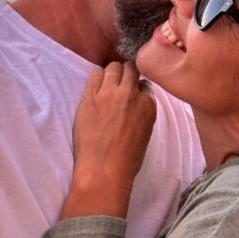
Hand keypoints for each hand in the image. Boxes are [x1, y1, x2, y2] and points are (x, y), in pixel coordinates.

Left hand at [60, 62, 155, 219]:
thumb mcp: (146, 133)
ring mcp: (109, 93)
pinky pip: (95, 74)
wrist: (103, 169)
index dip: (137, 88)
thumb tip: (135, 104)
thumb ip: (142, 113)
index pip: (145, 85)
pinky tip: (95, 88)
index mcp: (148, 105)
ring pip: (113, 67)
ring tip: (107, 84)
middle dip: (126, 74)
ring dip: (112, 73)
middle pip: (130, 69)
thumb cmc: (127, 160)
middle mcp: (131, 94)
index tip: (131, 94)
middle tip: (119, 83)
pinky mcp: (90, 96)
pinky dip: (97, 78)